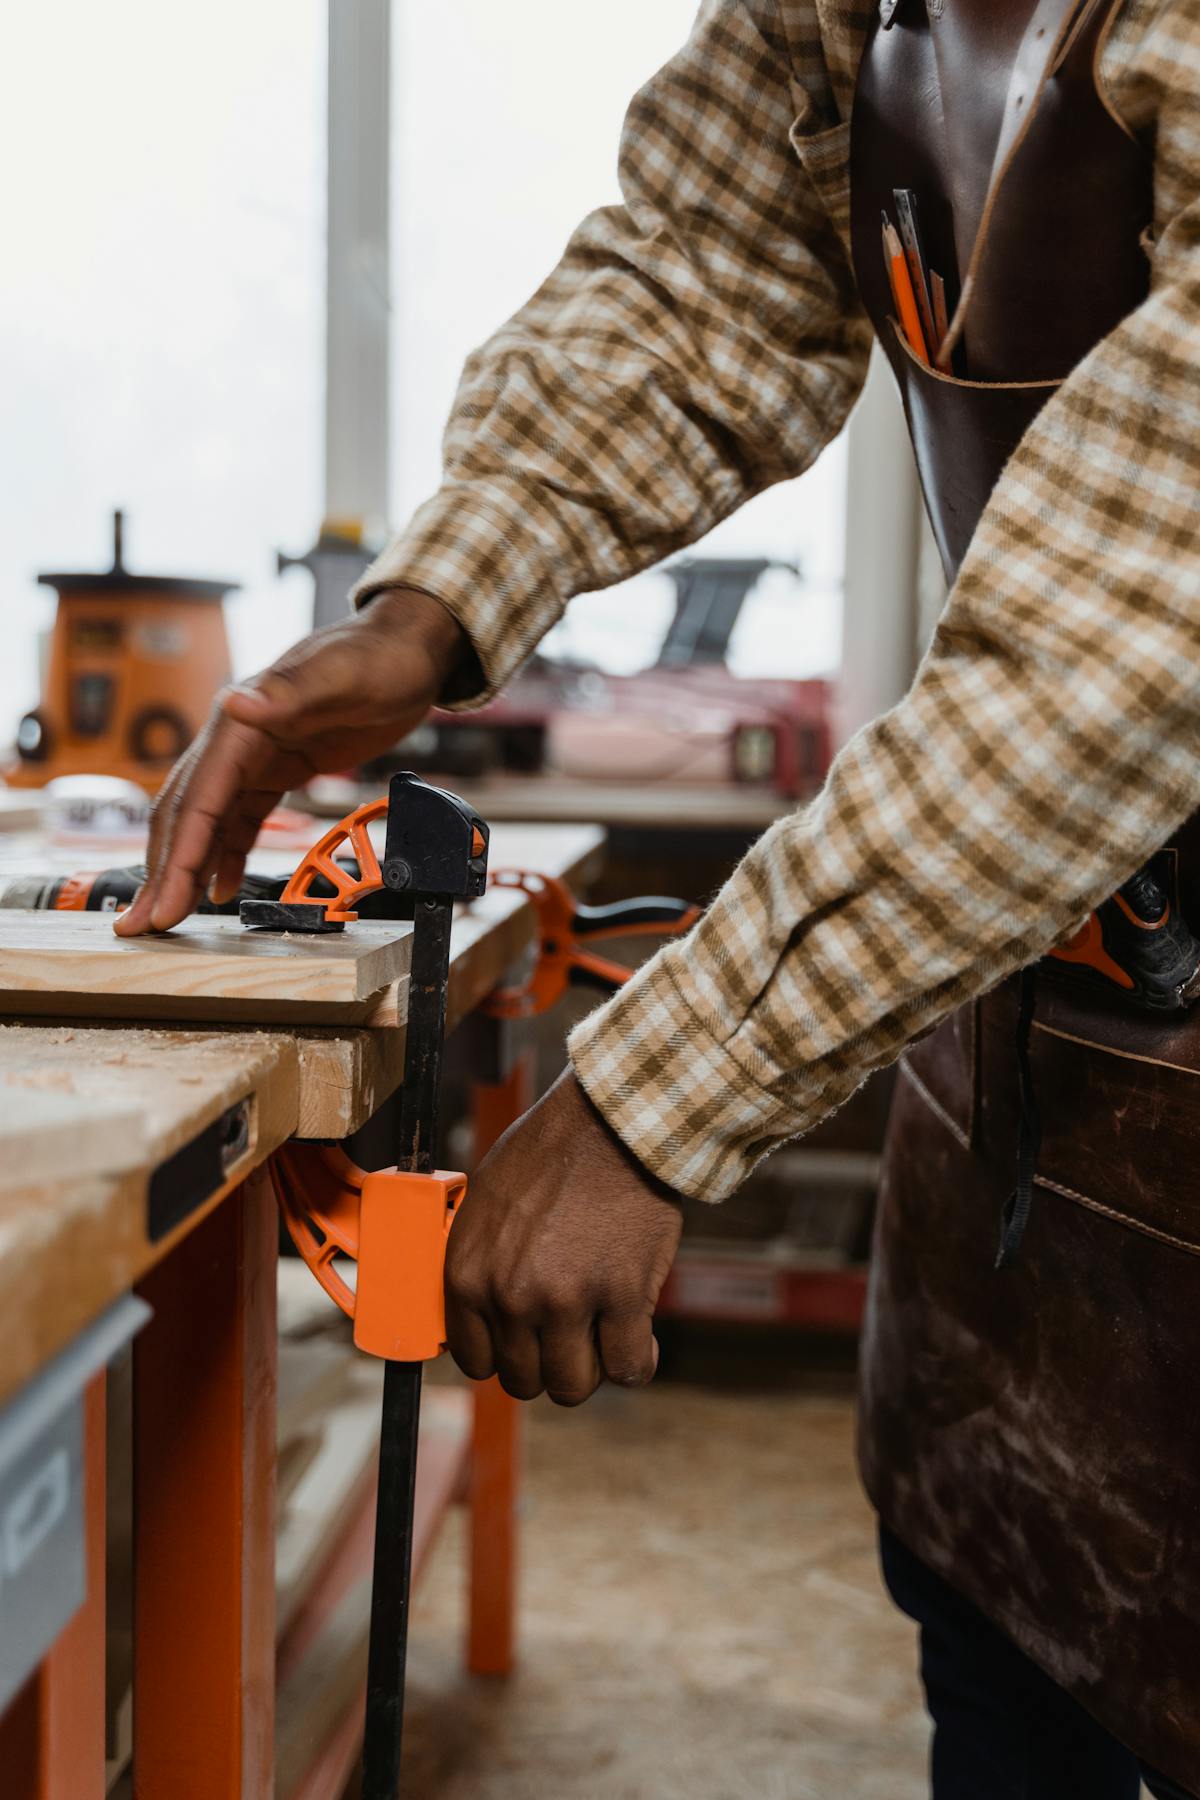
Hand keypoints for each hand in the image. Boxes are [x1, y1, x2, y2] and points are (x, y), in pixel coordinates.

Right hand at [115, 589, 466, 935]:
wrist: (407, 648)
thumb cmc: (378, 658)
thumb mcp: (341, 676)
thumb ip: (289, 693)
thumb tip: (235, 704)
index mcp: (242, 724)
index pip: (197, 801)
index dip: (177, 858)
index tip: (162, 906)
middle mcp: (236, 741)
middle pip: (186, 815)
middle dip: (163, 874)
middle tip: (140, 928)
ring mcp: (255, 756)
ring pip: (207, 821)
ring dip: (185, 868)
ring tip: (167, 917)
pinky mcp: (279, 768)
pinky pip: (240, 817)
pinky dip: (225, 853)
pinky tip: (219, 887)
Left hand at [446, 1070, 682, 1404]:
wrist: (611, 1120)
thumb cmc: (551, 1153)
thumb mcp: (486, 1204)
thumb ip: (481, 1263)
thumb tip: (486, 1316)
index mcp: (467, 1273)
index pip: (475, 1360)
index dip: (506, 1357)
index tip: (528, 1344)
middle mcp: (509, 1295)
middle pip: (525, 1381)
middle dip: (550, 1364)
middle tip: (572, 1336)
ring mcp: (566, 1300)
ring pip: (573, 1386)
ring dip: (591, 1369)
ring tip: (604, 1337)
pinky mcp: (622, 1296)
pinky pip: (626, 1368)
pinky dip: (636, 1362)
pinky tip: (641, 1339)